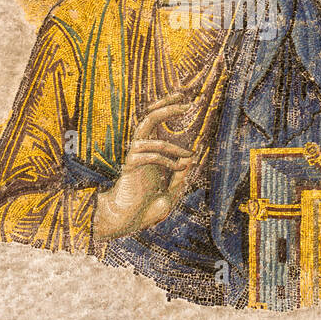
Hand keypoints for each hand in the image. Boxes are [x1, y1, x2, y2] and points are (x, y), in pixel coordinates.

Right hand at [94, 92, 194, 241]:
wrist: (129, 222)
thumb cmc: (147, 207)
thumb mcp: (171, 190)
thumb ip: (180, 175)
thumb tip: (191, 158)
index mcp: (149, 151)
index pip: (155, 122)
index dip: (166, 106)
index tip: (183, 98)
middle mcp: (140, 149)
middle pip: (148, 118)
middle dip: (165, 107)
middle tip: (184, 102)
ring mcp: (134, 156)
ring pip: (150, 136)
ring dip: (173, 146)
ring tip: (189, 156)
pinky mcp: (130, 165)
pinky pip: (150, 155)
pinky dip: (168, 160)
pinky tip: (180, 168)